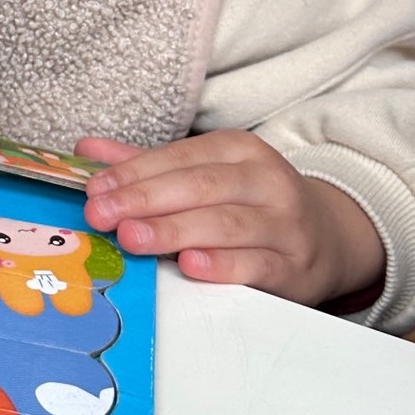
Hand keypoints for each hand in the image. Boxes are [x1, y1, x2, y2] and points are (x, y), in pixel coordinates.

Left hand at [77, 130, 384, 306]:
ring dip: (175, 231)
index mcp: (240, 151)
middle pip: (201, 187)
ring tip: (132, 238)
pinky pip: (257, 264)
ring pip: (226, 224)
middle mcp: (266, 181)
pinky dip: (223, 265)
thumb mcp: (207, 174)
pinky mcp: (294, 266)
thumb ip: (148, 165)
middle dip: (146, 201)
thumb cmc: (251, 204)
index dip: (135, 173)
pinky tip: (190, 266)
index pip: (181, 158)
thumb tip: (86, 149)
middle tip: (103, 215)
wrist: (327, 238)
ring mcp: (284, 224)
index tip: (95, 191)